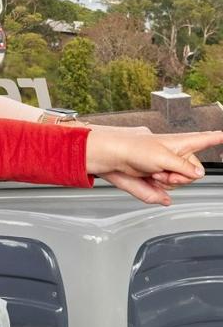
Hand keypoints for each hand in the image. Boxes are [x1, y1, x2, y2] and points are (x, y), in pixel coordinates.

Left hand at [86, 129, 222, 204]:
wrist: (114, 158)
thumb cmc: (134, 148)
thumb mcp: (164, 157)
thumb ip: (184, 167)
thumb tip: (198, 173)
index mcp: (178, 143)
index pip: (202, 140)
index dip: (214, 138)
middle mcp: (174, 154)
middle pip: (192, 171)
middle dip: (181, 176)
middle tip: (165, 172)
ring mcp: (165, 165)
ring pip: (180, 182)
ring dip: (168, 181)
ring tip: (154, 173)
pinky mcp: (157, 176)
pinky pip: (167, 188)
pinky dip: (160, 187)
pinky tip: (151, 179)